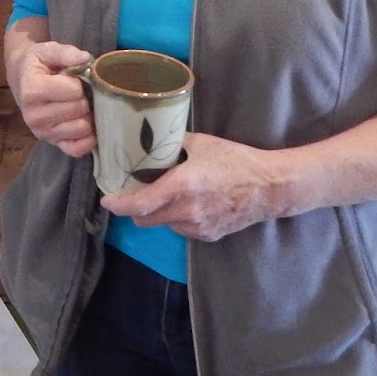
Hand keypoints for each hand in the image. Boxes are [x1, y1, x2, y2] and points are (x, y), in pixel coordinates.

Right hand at [9, 38, 94, 158]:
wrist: (21, 77)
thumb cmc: (37, 63)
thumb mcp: (47, 50)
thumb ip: (66, 52)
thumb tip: (86, 59)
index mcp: (32, 90)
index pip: (74, 90)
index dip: (79, 81)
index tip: (71, 76)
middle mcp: (34, 116)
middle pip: (80, 109)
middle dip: (84, 97)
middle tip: (77, 91)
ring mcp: (42, 133)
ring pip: (83, 129)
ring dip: (86, 115)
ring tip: (77, 104)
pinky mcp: (51, 144)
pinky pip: (78, 149)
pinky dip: (86, 138)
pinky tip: (81, 122)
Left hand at [99, 132, 292, 241]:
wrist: (270, 187)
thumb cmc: (235, 160)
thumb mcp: (201, 143)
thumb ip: (173, 144)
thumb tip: (150, 139)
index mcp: (182, 186)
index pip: (140, 204)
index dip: (118, 205)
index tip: (107, 200)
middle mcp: (186, 211)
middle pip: (145, 219)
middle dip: (135, 208)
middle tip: (136, 191)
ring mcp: (198, 227)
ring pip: (163, 224)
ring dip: (158, 212)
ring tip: (168, 193)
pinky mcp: (208, 236)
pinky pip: (181, 229)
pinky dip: (177, 218)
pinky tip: (189, 202)